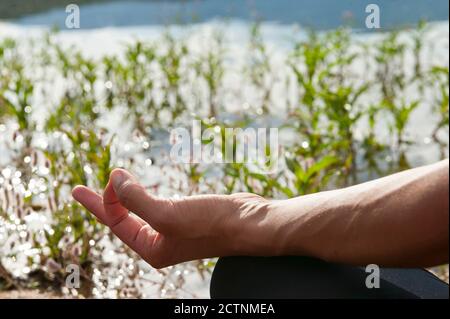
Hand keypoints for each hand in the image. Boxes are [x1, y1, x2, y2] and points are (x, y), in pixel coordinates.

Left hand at [72, 169, 275, 267]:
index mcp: (152, 248)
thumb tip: (115, 180)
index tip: (94, 181)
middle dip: (103, 202)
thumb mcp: (168, 214)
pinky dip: (143, 193)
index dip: (100, 202)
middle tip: (78, 190)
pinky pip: (155, 202)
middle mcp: (160, 241)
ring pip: (138, 209)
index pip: (116, 224)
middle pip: (122, 218)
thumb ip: (136, 199)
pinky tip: (138, 187)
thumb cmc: (212, 224)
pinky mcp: (187, 214)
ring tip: (108, 183)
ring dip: (123, 195)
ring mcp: (174, 228)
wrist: (250, 222)